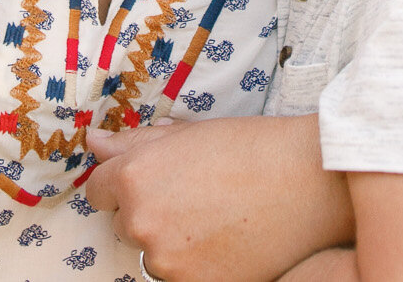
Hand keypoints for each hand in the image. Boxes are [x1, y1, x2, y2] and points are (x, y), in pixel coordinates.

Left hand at [84, 117, 348, 281]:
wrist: (308, 182)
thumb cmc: (252, 149)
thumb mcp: (188, 135)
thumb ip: (134, 143)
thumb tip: (94, 143)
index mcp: (135, 177)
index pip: (98, 192)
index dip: (123, 186)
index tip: (150, 185)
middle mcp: (141, 222)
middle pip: (125, 225)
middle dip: (150, 213)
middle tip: (196, 198)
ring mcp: (167, 261)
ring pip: (154, 254)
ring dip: (174, 242)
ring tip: (217, 219)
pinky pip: (181, 276)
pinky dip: (198, 264)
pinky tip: (228, 241)